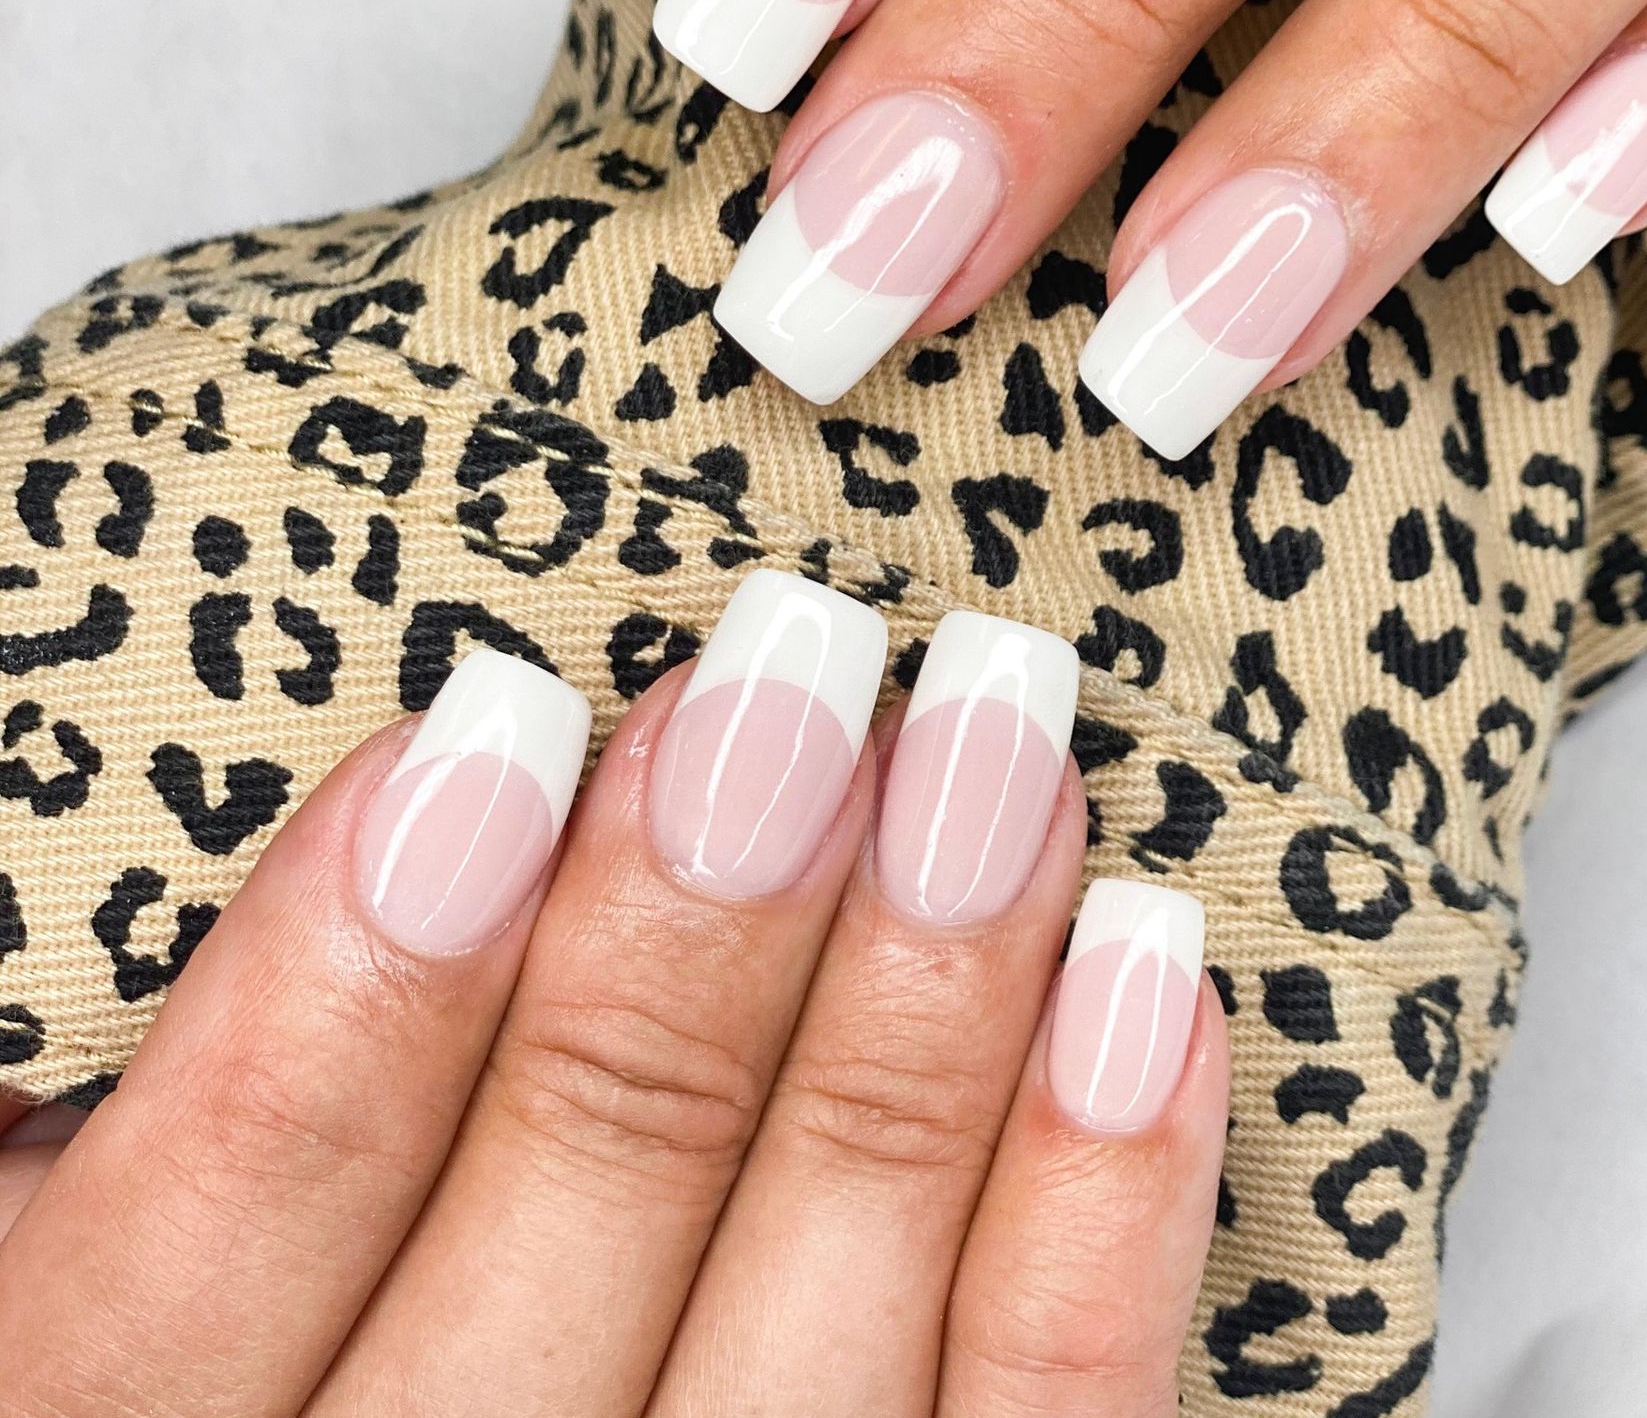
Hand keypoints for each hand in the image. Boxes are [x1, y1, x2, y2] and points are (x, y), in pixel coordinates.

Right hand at [0, 574, 1224, 1415]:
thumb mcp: (133, 1254)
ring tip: (1001, 753)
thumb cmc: (316, 1346)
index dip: (374, 952)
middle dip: (704, 917)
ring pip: (833, 1320)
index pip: (246, 1194)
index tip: (509, 717)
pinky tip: (1143, 984)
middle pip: (579, 1214)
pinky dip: (1097, 1205)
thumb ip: (199, 1087)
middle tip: (804, 670)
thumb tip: (368, 805)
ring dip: (927, 1002)